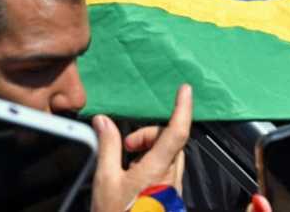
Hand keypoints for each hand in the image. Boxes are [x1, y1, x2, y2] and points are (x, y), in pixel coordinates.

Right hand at [91, 84, 191, 211]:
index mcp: (156, 171)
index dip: (182, 109)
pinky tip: (133, 179)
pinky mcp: (170, 199)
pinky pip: (167, 171)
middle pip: (171, 142)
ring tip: (127, 165)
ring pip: (170, 156)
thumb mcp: (105, 181)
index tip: (185, 90)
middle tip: (127, 146)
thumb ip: (108, 146)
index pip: (176, 133)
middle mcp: (171, 179)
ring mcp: (172, 190)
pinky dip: (152, 165)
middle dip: (150, 134)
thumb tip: (104, 121)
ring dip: (151, 150)